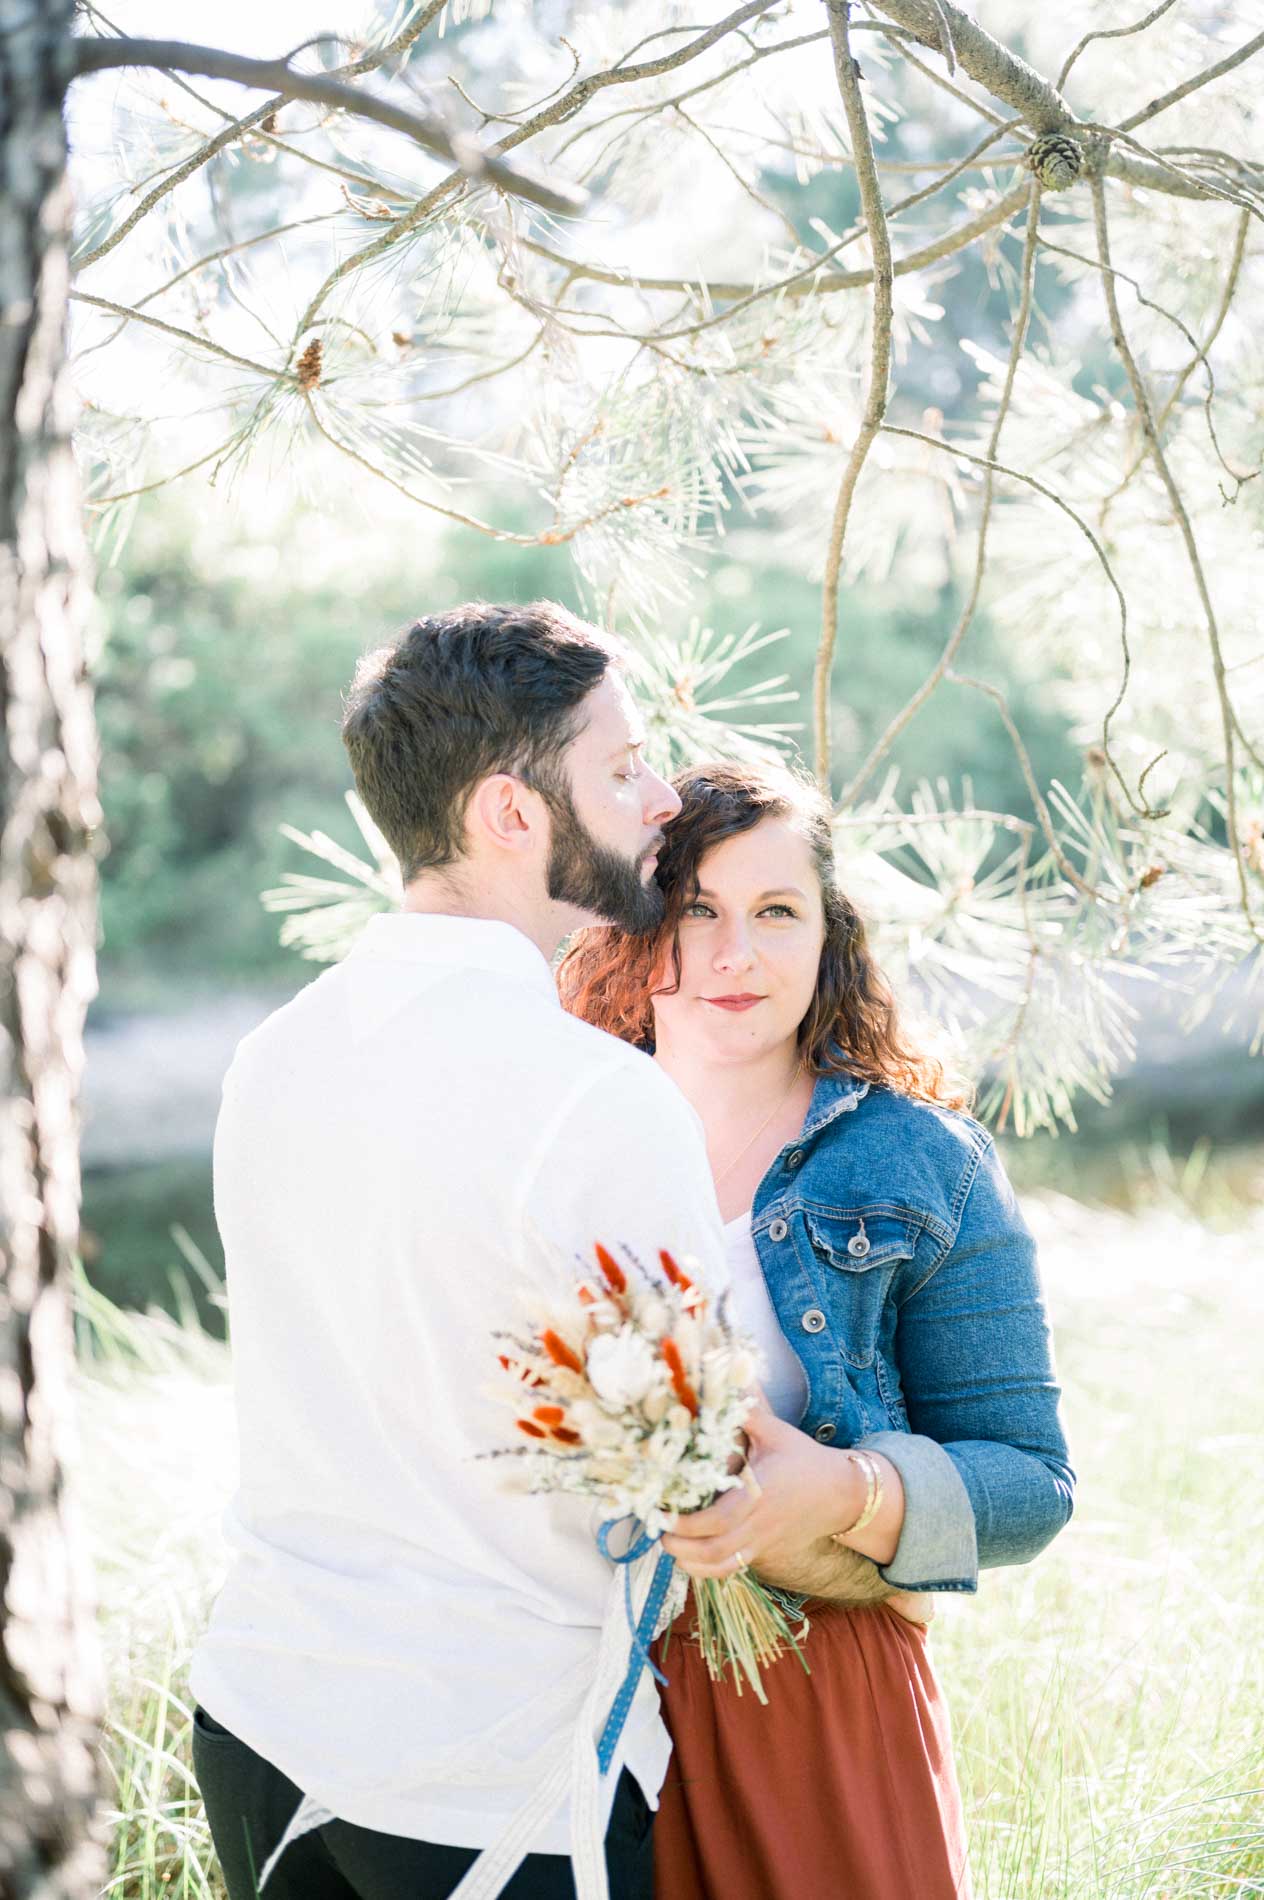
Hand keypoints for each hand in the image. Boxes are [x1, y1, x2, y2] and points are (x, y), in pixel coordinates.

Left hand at [659, 1392, 863, 1583]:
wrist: (841, 1494)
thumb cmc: (804, 1458)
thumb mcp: (775, 1430)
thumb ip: (746, 1410)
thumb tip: (721, 1379)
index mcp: (759, 1492)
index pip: (719, 1519)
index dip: (687, 1524)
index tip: (663, 1514)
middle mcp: (759, 1523)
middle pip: (716, 1550)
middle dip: (681, 1547)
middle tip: (658, 1532)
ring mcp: (763, 1542)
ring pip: (723, 1566)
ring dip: (691, 1563)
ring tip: (671, 1547)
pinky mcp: (765, 1552)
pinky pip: (734, 1569)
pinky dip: (709, 1570)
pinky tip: (691, 1559)